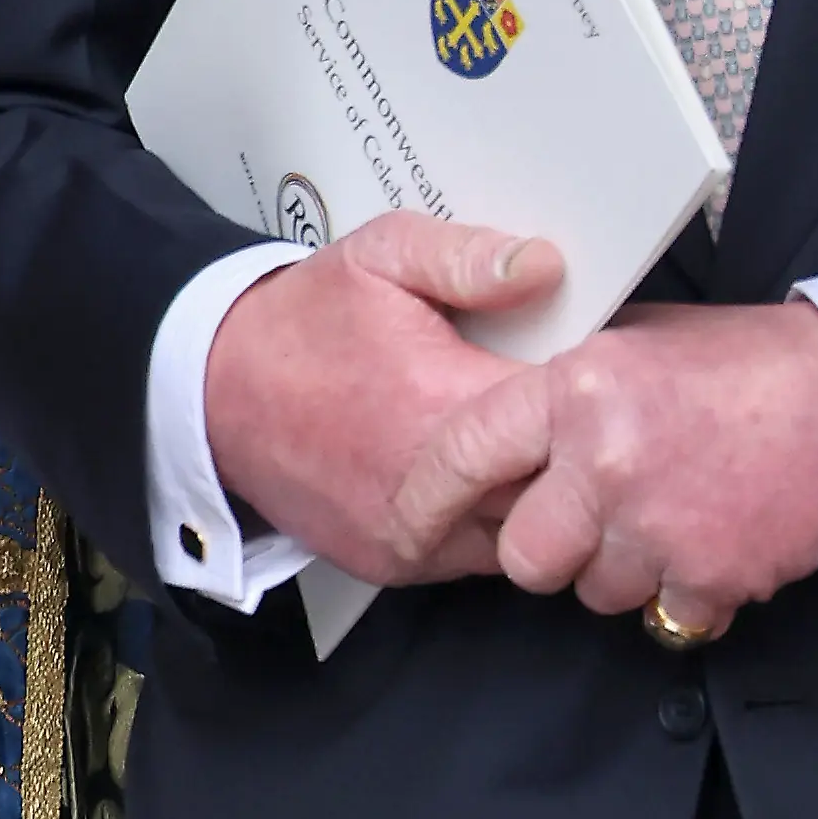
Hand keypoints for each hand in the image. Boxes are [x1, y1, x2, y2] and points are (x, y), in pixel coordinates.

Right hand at [204, 217, 564, 585]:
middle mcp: (432, 494)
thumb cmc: (307, 316)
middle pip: (559, 488)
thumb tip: (548, 267)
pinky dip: (497, 518)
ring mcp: (414, 541)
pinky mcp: (395, 566)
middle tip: (588, 408)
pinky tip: (494, 470)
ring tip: (540, 438)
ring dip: (543, 491)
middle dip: (580, 450)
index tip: (604, 364)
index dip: (596, 390)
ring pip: (527, 532)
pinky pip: (481, 553)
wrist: (212, 391)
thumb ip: (468, 255)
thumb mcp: (382, 252)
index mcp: (442, 408)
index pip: (566, 418)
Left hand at [386, 299, 817, 636]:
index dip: (425, 498)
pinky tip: (716, 537)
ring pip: (593, 593)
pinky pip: (663, 616)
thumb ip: (571, 388)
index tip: (409, 524)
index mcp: (579, 388)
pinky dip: (687, 591)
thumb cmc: (753, 365)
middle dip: (550, 550)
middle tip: (591, 522)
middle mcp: (605, 458)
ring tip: (675, 514)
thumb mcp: (643, 342)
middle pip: (523, 556)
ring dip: (624, 571)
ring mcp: (655, 524)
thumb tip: (512, 428)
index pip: (463, 452)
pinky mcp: (706, 575)